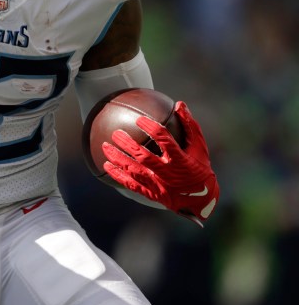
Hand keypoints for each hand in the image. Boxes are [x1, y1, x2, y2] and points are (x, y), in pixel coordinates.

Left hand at [102, 101, 218, 225]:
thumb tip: (179, 104)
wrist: (201, 200)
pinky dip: (118, 175)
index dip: (151, 128)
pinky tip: (106, 165)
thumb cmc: (200, 168)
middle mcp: (167, 173)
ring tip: (105, 146)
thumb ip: (190, 126)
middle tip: (116, 133)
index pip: (165, 141)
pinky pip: (131, 184)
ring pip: (134, 171)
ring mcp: (158, 185)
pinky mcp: (151, 193)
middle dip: (128, 145)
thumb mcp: (199, 148)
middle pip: (144, 157)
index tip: (140, 119)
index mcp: (181, 160)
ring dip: (118, 158)